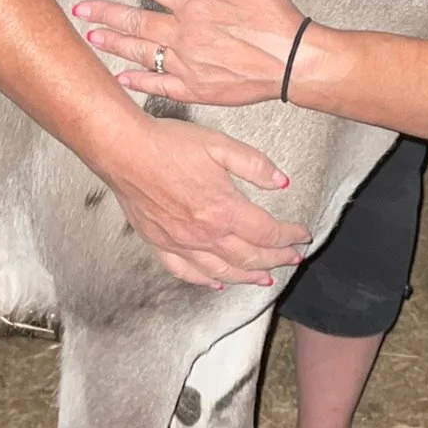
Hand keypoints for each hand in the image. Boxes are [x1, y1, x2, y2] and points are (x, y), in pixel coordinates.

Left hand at [73, 0, 310, 106]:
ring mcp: (187, 64)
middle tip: (82, 8)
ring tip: (92, 37)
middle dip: (103, 12)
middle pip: (134, 20)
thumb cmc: (277, 21)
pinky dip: (136, 81)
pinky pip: (158, 84)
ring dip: (113, 43)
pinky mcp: (195, 89)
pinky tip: (121, 77)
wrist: (295, 63)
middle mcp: (186, 34)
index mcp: (197, 4)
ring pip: (140, 52)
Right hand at [96, 112, 310, 290]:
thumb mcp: (219, 144)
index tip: (302, 235)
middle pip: (249, 257)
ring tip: (264, 279)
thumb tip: (283, 182)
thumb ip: (255, 165)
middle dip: (276, 260)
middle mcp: (204, 235)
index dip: (289, 236)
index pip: (267, 233)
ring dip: (247, 277)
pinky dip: (205, 281)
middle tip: (293, 259)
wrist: (124, 150)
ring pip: (222, 272)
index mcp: (223, 210)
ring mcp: (180, 244)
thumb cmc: (169, 144)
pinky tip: (216, 283)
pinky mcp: (159, 244)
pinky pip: (186, 273)